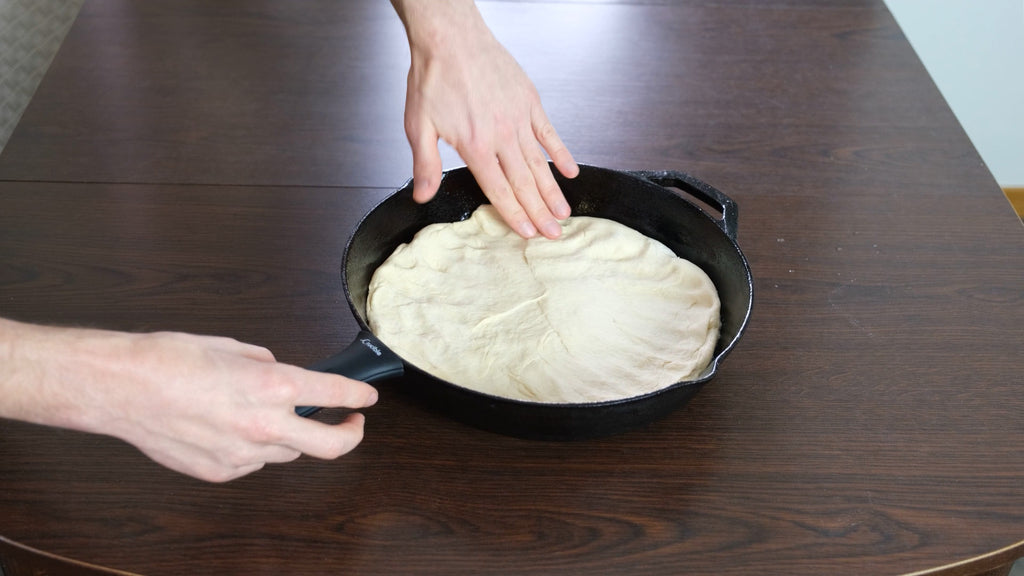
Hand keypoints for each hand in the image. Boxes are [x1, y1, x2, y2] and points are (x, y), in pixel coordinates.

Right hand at [0, 320, 377, 482]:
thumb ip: (266, 365)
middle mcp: (265, 426)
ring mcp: (243, 455)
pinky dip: (253, 448)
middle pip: (330, 446)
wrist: (121, 388)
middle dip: (350, 435)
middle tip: (351, 425)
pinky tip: (230, 429)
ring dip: (291, 437)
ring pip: (287, 454)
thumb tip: (279, 373)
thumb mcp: (232, 347)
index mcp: (273, 386)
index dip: (358, 396)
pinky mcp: (220, 472)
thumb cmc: (169, 359)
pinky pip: (252, 463)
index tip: (366, 397)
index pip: (335, 395)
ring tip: (273, 417)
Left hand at [392, 0, 579, 238]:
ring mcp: (519, 118)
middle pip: (525, 183)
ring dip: (553, 191)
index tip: (528, 233)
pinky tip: (571, 171)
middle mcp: (501, 135)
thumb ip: (425, 165)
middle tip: (555, 234)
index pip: (499, 190)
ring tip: (565, 212)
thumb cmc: (432, 78)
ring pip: (539, 163)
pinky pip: (549, 133)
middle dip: (541, 213)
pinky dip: (561, 153)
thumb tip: (423, 196)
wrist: (450, 38)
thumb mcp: (418, 126)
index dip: (514, 214)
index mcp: (475, 146)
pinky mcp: (529, 101)